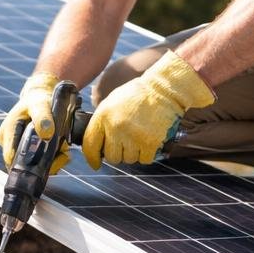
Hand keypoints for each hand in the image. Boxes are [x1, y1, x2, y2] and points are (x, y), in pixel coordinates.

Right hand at [0, 71, 69, 172]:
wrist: (41, 99)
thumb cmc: (38, 101)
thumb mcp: (40, 105)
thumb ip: (42, 117)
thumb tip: (47, 134)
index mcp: (7, 132)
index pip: (10, 156)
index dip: (26, 163)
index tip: (46, 159)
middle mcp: (10, 144)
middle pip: (24, 165)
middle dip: (44, 163)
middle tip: (61, 153)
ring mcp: (20, 150)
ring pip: (35, 167)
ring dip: (52, 162)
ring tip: (64, 149)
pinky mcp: (30, 153)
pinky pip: (41, 164)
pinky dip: (54, 160)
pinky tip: (63, 152)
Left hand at [81, 51, 213, 167]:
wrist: (163, 89)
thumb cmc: (138, 95)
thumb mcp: (112, 102)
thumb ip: (103, 122)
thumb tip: (98, 144)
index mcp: (103, 116)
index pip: (90, 145)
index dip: (92, 158)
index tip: (96, 163)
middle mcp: (116, 128)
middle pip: (112, 157)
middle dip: (118, 153)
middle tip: (126, 142)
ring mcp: (133, 136)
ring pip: (129, 159)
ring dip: (134, 152)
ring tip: (139, 136)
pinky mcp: (150, 142)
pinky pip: (145, 159)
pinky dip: (147, 153)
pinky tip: (149, 139)